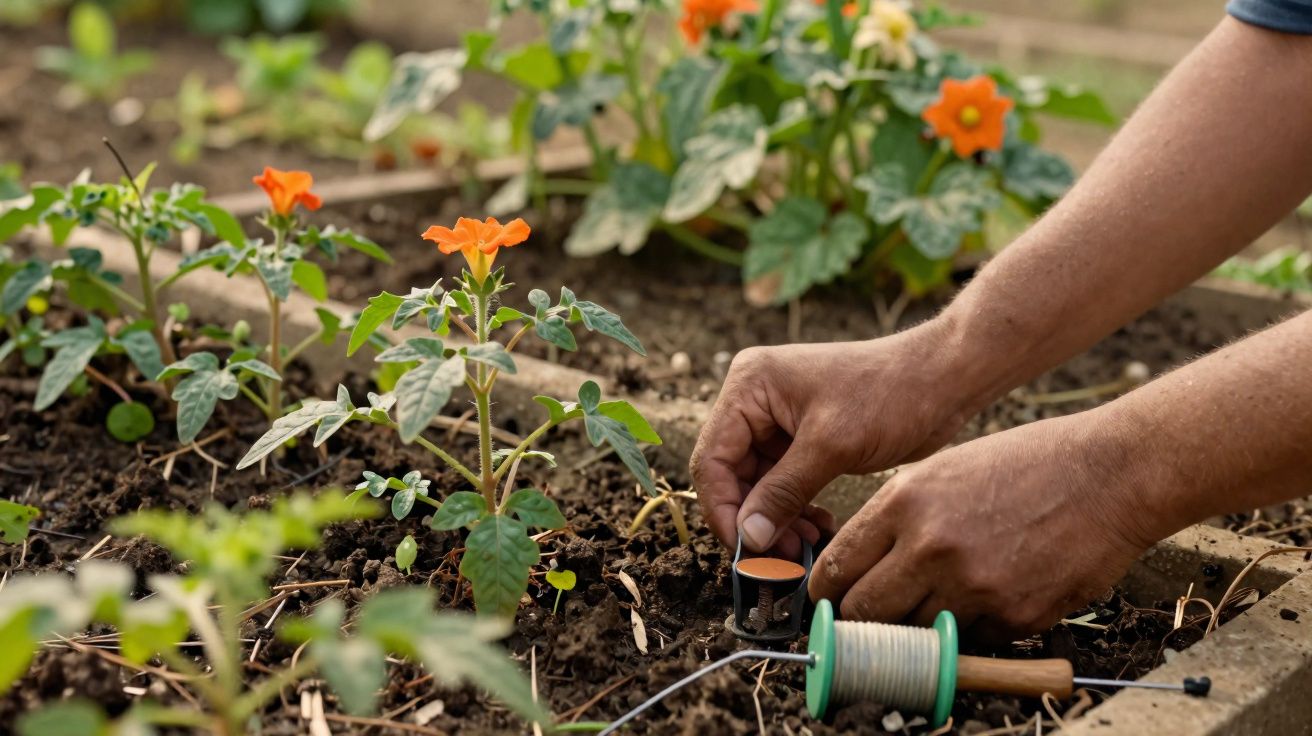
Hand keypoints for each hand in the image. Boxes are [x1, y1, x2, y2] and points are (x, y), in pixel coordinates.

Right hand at [690, 322, 977, 556]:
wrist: (944, 378)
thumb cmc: (890, 394)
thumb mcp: (831, 446)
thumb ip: (783, 492)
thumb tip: (748, 538)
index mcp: (750, 386)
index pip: (713, 458)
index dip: (723, 510)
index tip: (745, 552)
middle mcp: (755, 399)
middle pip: (731, 474)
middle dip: (754, 519)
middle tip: (780, 559)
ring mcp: (778, 419)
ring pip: (757, 485)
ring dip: (776, 520)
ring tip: (804, 547)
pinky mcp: (802, 438)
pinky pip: (783, 483)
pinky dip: (794, 510)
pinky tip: (817, 529)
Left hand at [807, 410, 1168, 638]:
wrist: (1110, 475)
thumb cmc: (1026, 464)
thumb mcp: (944, 468)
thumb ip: (896, 517)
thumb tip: (857, 567)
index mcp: (905, 502)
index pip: (837, 567)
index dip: (826, 591)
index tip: (827, 601)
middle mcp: (931, 547)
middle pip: (866, 612)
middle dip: (863, 618)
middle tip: (871, 615)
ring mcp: (974, 586)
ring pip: (917, 632)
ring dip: (922, 624)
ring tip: (946, 593)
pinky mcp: (1014, 616)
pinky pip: (972, 638)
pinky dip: (974, 625)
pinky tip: (995, 589)